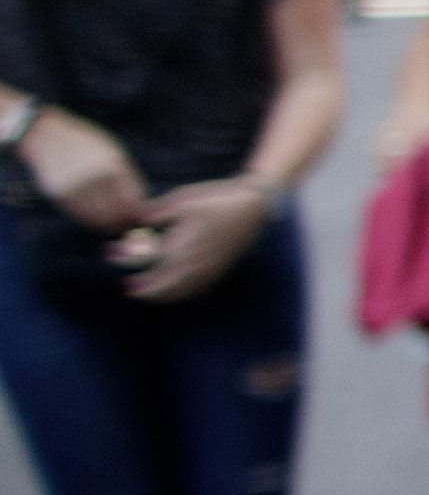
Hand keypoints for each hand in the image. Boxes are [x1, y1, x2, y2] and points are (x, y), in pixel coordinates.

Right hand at [21, 106, 149, 231]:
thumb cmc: (84, 143)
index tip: (139, 217)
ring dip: (108, 225)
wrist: (45, 136)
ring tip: (113, 226)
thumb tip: (139, 201)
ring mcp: (75, 187)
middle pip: (117, 211)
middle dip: (125, 221)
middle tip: (128, 226)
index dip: (138, 212)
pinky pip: (80, 215)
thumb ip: (126, 175)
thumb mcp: (111, 151)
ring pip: (98, 217)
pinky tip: (96, 221)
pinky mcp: (59, 195)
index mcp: (112, 165)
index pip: (132, 198)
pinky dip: (91, 221)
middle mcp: (94, 177)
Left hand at [122, 178, 269, 302]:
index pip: (144, 256)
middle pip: (160, 284)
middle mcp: (193, 261)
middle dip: (141, 287)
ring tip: (144, 293)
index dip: (124, 256)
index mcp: (181, 242)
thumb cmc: (216, 199)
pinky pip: (195, 290)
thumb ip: (155, 212)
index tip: (110, 252)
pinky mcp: (218, 271)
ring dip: (158, 295)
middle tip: (127, 286)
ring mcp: (207, 269)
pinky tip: (171, 292)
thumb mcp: (182, 199)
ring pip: (178, 291)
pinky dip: (179, 295)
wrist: (253, 207)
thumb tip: (134, 219)